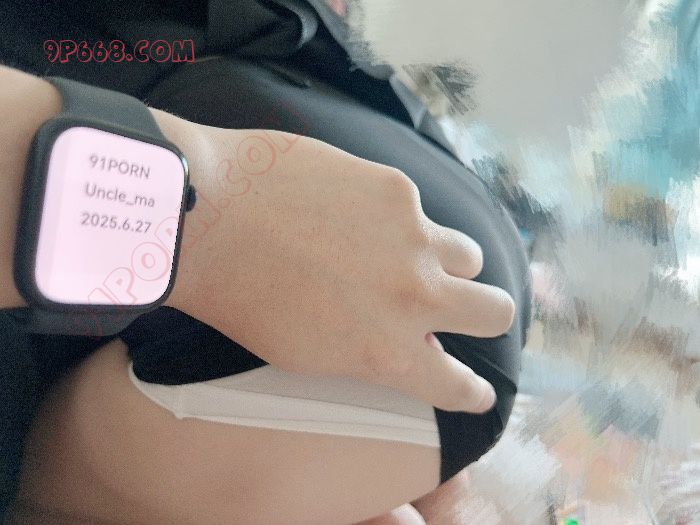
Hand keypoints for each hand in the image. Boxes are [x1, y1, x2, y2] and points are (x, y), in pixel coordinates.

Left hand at [157, 112, 514, 412]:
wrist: (208, 215)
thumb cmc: (239, 297)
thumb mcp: (304, 352)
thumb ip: (367, 351)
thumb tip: (406, 340)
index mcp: (387, 354)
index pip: (459, 386)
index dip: (473, 391)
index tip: (477, 388)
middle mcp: (415, 298)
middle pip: (496, 312)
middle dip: (486, 317)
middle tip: (462, 309)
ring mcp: (413, 239)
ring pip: (470, 256)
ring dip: (449, 262)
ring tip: (407, 252)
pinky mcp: (397, 190)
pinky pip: (419, 210)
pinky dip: (399, 218)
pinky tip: (355, 210)